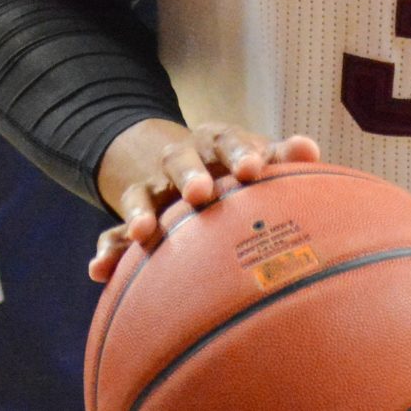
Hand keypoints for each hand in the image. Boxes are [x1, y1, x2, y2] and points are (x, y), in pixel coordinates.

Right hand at [87, 119, 319, 281]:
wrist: (171, 157)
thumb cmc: (229, 165)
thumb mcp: (250, 154)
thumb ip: (280, 157)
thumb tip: (311, 149)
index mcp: (213, 143)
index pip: (227, 140)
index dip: (239, 153)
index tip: (253, 169)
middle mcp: (179, 160)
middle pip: (180, 160)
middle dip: (189, 175)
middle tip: (200, 193)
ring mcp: (153, 186)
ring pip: (142, 194)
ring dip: (139, 211)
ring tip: (141, 233)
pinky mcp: (132, 213)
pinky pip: (114, 232)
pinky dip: (107, 250)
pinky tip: (99, 270)